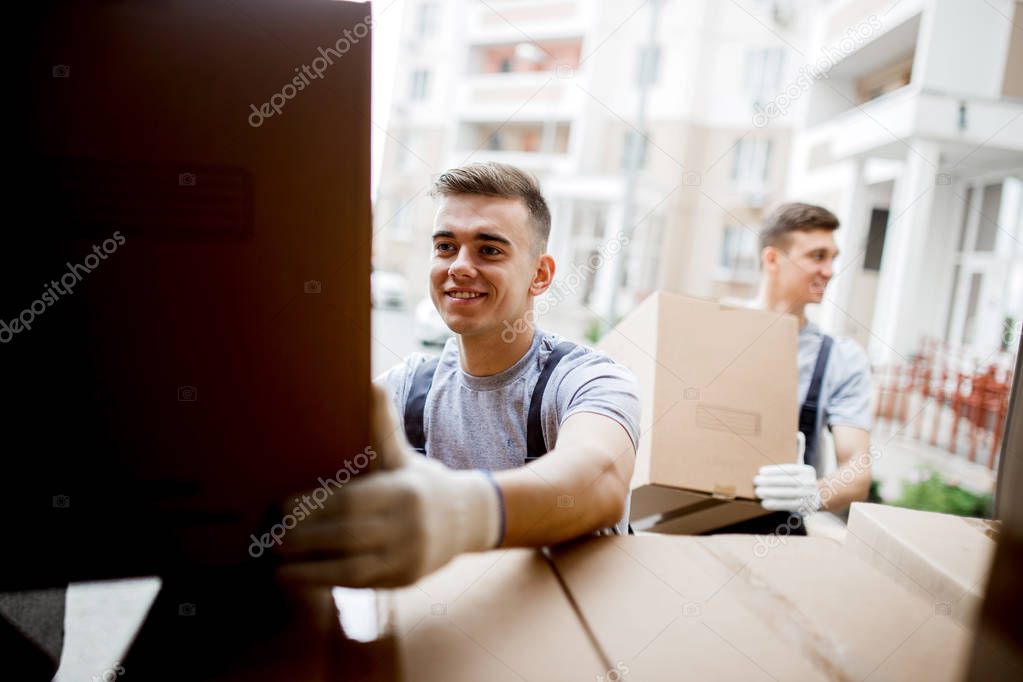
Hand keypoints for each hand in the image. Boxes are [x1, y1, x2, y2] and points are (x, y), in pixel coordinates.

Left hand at [275, 385, 502, 587]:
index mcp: (402, 491)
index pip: (350, 500)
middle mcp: (408, 525)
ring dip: (310, 570)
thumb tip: (369, 383)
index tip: (282, 506)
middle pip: (348, 536)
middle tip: (271, 538)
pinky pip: (362, 585)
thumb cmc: (420, 482)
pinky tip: (304, 578)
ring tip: (278, 568)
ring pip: (352, 569)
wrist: (467, 518)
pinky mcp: (405, 580)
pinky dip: (329, 581)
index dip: (313, 505)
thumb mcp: (402, 454)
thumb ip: (381, 426)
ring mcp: (408, 557)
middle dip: (306, 539)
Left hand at [754, 432, 819, 512]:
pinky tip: (764, 503)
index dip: (773, 471)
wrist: (819, 497)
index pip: (788, 469)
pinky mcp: (804, 507)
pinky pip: (788, 505)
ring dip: (770, 494)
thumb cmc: (802, 478)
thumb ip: (798, 451)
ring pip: (786, 494)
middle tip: (755, 481)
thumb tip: (798, 434)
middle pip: (786, 482)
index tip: (760, 471)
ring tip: (757, 492)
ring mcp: (808, 495)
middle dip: (769, 482)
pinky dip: (775, 504)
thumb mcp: (801, 465)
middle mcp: (809, 482)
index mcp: (807, 470)